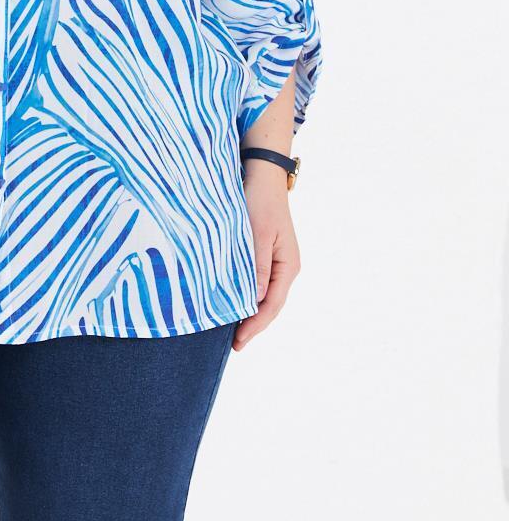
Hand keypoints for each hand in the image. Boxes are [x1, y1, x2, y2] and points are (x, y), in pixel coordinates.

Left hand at [233, 165, 299, 350]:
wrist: (262, 176)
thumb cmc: (259, 202)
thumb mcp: (258, 235)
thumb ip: (257, 267)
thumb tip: (254, 301)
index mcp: (288, 266)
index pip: (272, 305)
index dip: (256, 325)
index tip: (239, 341)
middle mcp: (285, 268)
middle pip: (270, 305)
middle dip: (253, 325)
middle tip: (234, 344)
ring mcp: (277, 262)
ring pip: (264, 295)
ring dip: (250, 313)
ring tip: (232, 330)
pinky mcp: (265, 254)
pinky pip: (257, 282)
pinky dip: (247, 296)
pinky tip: (233, 302)